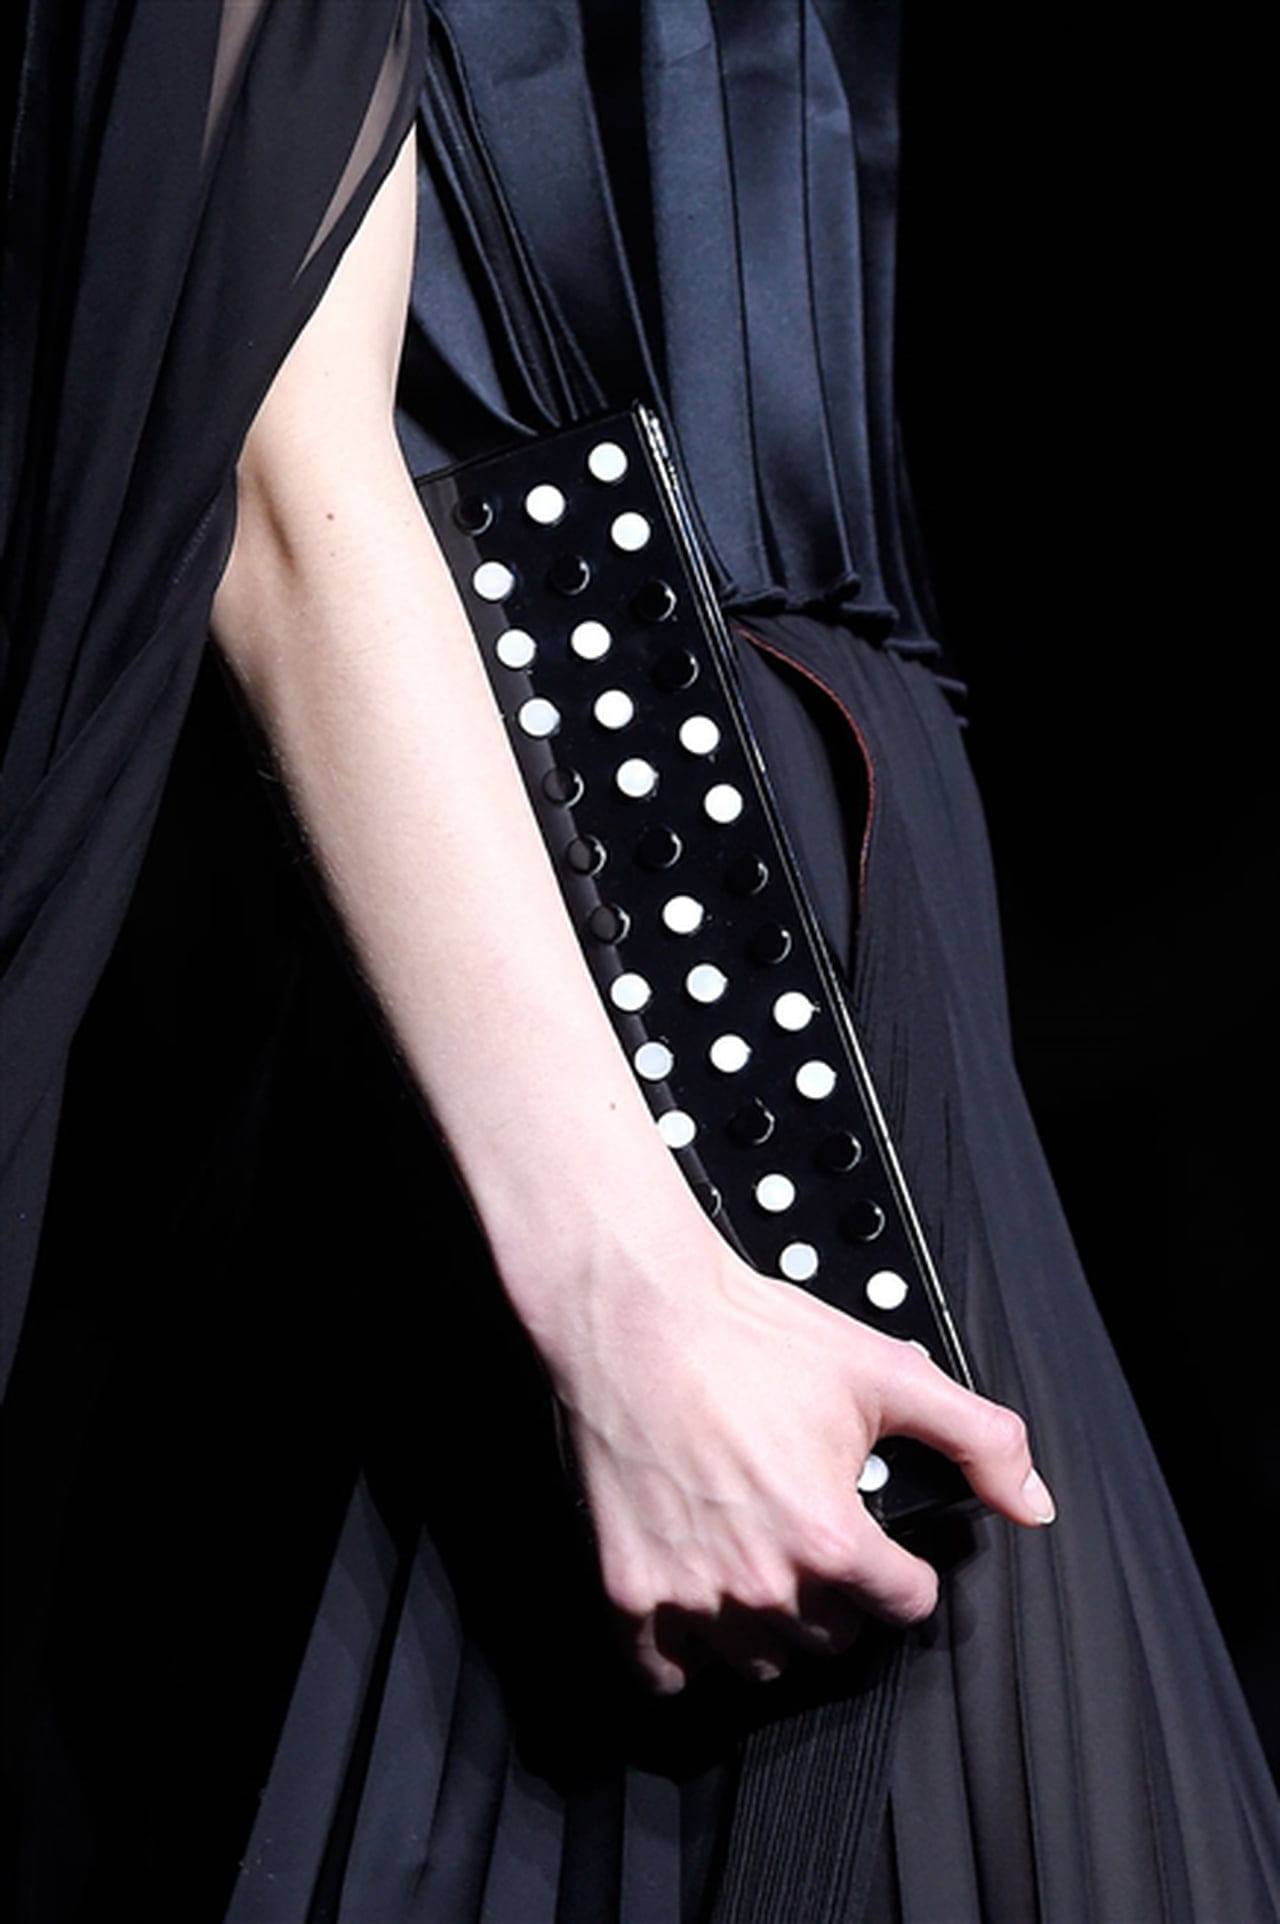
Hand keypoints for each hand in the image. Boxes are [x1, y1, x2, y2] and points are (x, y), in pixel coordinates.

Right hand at [541, 1230, 1052, 1693]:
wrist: (636, 1310)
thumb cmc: (748, 1334)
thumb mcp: (887, 1370)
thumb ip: (979, 1439)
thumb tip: (1032, 1503)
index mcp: (830, 1536)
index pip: (903, 1606)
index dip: (902, 1571)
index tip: (881, 1548)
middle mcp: (763, 1580)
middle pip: (831, 1639)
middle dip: (836, 1596)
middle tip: (814, 1537)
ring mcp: (690, 1593)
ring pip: (757, 1662)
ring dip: (768, 1627)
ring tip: (762, 1564)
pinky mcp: (628, 1589)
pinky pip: (663, 1673)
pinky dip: (682, 1657)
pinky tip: (698, 1612)